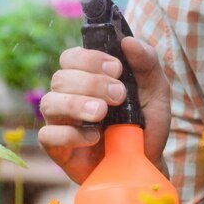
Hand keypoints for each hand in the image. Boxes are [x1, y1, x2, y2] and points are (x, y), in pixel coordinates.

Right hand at [38, 36, 171, 184]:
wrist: (147, 162)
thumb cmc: (145, 124)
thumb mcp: (155, 91)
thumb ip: (147, 63)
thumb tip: (128, 41)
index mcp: (86, 78)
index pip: (71, 57)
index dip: (89, 59)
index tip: (117, 69)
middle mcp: (68, 97)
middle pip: (60, 78)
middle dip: (91, 83)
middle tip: (119, 95)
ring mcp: (61, 123)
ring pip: (49, 103)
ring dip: (76, 104)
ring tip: (102, 113)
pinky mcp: (58, 149)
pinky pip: (47, 136)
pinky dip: (70, 134)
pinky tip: (94, 137)